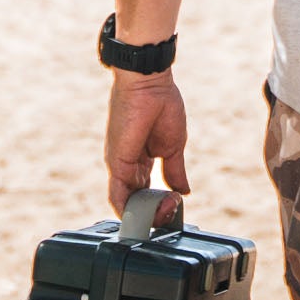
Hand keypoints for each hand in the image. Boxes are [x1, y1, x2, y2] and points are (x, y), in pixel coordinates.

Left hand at [104, 69, 189, 216]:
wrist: (151, 84)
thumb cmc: (162, 105)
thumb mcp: (174, 146)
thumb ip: (175, 171)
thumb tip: (184, 191)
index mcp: (142, 160)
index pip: (147, 192)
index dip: (161, 204)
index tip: (177, 203)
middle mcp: (128, 165)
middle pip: (137, 201)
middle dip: (156, 212)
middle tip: (173, 209)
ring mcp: (120, 165)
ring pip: (127, 203)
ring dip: (147, 214)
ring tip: (166, 210)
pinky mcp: (116, 162)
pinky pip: (117, 195)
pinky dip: (130, 210)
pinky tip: (147, 214)